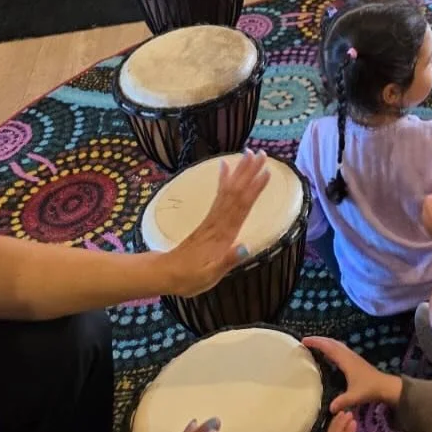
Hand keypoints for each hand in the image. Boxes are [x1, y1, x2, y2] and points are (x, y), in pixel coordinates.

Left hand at [164, 151, 269, 297]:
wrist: (165, 274)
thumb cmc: (189, 278)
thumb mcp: (209, 276)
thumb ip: (227, 262)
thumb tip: (246, 247)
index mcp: (223, 235)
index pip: (241, 208)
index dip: (254, 190)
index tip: (266, 172)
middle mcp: (219, 222)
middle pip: (236, 193)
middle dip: (249, 172)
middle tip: (261, 153)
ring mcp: (213, 219)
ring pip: (229, 191)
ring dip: (239, 171)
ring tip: (248, 153)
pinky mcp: (209, 220)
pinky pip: (218, 195)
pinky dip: (222, 179)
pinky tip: (224, 166)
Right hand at [303, 336, 401, 412]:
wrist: (384, 385)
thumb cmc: (369, 389)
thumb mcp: (355, 396)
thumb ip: (342, 401)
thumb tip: (330, 409)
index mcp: (346, 361)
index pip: (329, 348)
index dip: (317, 343)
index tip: (304, 341)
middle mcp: (348, 355)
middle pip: (332, 342)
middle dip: (318, 339)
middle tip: (305, 341)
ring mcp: (352, 356)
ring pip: (336, 344)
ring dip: (325, 342)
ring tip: (313, 344)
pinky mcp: (354, 360)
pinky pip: (339, 349)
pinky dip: (330, 346)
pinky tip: (327, 353)